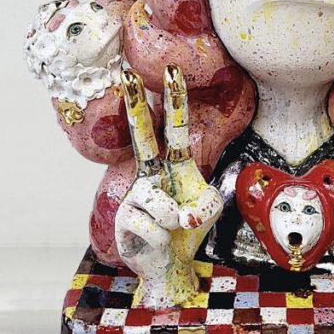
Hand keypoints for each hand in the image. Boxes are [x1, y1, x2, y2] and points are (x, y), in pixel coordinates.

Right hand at [114, 66, 222, 307]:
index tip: (172, 70)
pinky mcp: (123, 218)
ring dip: (174, 224)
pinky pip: (152, 228)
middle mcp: (150, 172)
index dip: (174, 100)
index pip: (174, 127)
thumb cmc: (188, 227)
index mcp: (173, 164)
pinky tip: (157, 242)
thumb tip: (181, 215)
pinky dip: (162, 240)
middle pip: (141, 135)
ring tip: (170, 230)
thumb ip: (207, 205)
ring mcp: (135, 193)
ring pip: (161, 205)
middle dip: (136, 104)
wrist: (169, 263)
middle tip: (128, 72)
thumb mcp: (210, 211)